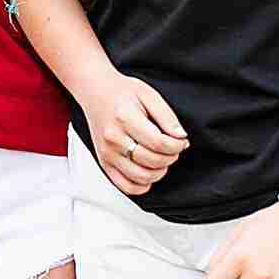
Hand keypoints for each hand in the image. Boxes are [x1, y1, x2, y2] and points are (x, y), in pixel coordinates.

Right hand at [78, 72, 186, 194]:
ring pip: (142, 177)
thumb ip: (167, 116)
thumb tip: (180, 136)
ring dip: (159, 172)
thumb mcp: (149, 94)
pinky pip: (126, 186)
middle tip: (173, 148)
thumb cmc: (122, 92)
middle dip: (171, 157)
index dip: (177, 146)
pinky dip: (142, 185)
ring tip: (161, 158)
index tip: (181, 141)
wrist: (96, 93)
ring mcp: (107, 153)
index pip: (159, 143)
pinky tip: (148, 171)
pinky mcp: (104, 163)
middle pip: (152, 161)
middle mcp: (114, 138)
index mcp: (125, 118)